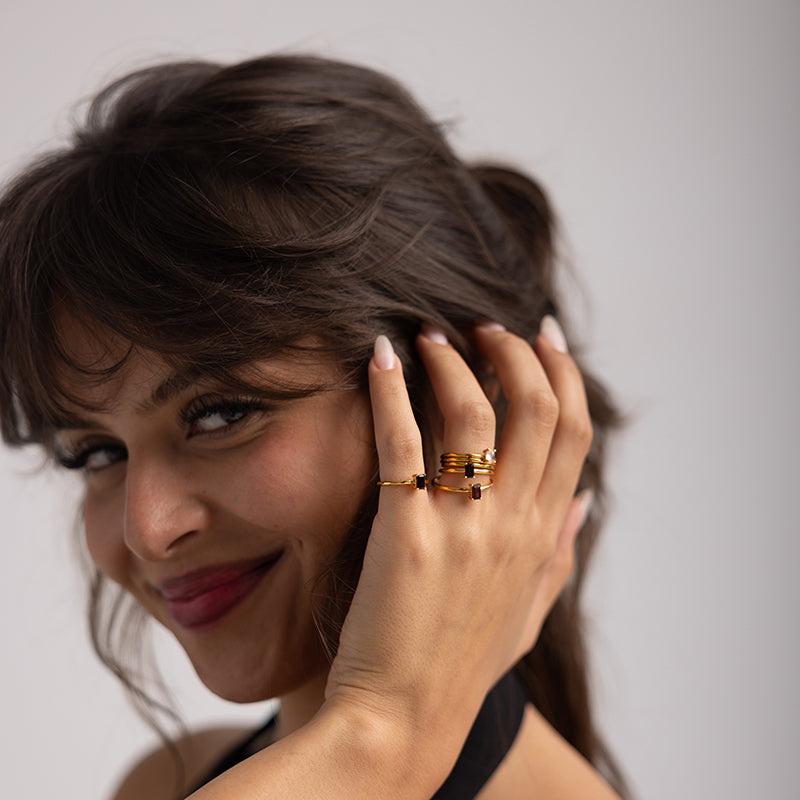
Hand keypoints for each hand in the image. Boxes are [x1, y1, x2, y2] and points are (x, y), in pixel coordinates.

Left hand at [324, 318, 592, 789]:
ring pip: (477, 414)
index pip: (573, 433)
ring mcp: (464, 529)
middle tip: (482, 325)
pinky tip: (381, 358)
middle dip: (513, 352)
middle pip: (536, 409)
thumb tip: (587, 503)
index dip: (562, 373)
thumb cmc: (461, 664)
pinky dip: (391, 392)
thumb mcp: (529, 613)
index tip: (543, 335)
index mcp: (543, 537)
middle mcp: (514, 525)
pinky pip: (402, 442)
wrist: (403, 719)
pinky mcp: (406, 534)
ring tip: (429, 335)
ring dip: (455, 362)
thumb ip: (562, 556)